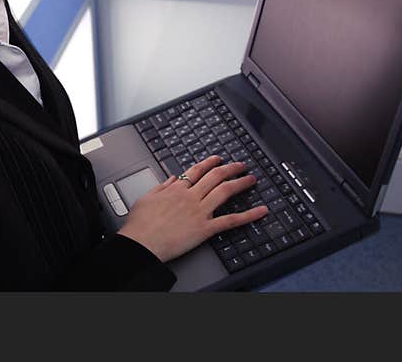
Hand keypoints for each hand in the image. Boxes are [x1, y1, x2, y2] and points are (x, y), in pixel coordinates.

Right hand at [116, 155, 268, 262]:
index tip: (218, 159)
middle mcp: (190, 197)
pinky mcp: (205, 229)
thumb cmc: (140, 224)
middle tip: (240, 165)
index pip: (196, 170)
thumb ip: (162, 186)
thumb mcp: (147, 198)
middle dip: (230, 168)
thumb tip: (172, 178)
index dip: (209, 163)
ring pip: (225, 191)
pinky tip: (260, 211)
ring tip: (250, 179)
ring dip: (240, 183)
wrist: (141, 243)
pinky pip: (230, 220)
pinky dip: (248, 215)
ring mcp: (199, 212)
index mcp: (176, 189)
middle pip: (214, 176)